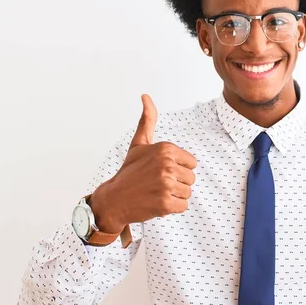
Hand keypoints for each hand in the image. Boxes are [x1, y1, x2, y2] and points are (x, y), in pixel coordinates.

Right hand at [89, 94, 196, 232]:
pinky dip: (172, 208)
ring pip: (187, 193)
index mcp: (165, 149)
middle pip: (191, 178)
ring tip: (156, 192)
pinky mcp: (165, 204)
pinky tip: (156, 203)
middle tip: (156, 183)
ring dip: (174, 196)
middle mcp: (167, 165)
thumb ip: (147, 120)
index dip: (178, 169)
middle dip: (177, 183)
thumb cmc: (129, 171)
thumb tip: (145, 96)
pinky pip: (183, 206)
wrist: (113, 199)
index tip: (160, 170)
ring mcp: (166, 184)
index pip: (191, 163)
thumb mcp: (139, 143)